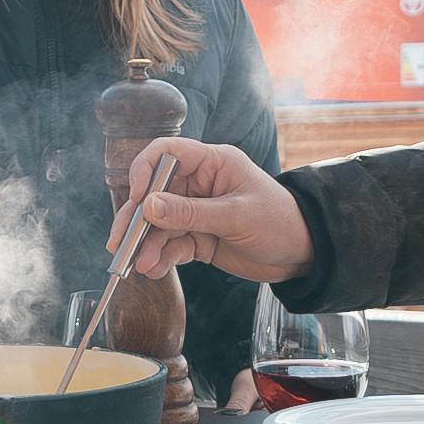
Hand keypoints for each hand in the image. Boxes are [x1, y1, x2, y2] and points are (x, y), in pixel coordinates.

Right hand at [123, 135, 314, 284]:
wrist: (303, 255)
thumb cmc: (279, 222)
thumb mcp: (236, 216)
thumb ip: (191, 213)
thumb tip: (148, 207)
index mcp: (212, 164)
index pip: (167, 154)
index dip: (145, 171)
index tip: (137, 199)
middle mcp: (200, 184)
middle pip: (154, 194)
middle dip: (136, 219)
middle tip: (120, 243)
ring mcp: (197, 212)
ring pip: (159, 224)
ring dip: (146, 244)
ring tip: (137, 265)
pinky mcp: (199, 237)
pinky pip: (171, 244)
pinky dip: (160, 257)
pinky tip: (152, 269)